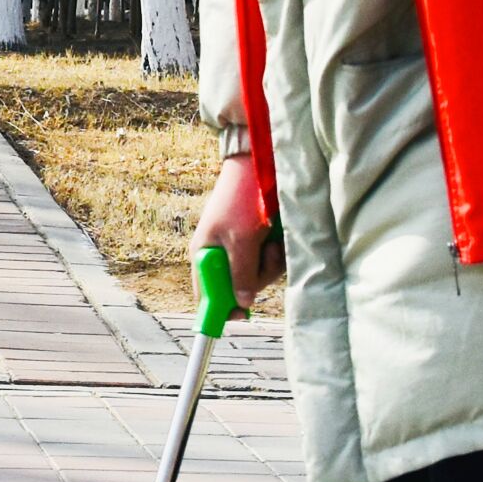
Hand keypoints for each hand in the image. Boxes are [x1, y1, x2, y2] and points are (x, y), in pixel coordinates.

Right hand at [191, 152, 280, 298]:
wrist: (257, 165)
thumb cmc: (242, 200)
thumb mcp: (241, 240)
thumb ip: (241, 274)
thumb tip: (243, 303)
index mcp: (205, 255)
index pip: (206, 294)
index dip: (221, 308)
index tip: (240, 316)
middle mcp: (221, 255)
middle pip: (238, 288)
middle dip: (258, 276)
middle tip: (266, 255)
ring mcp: (241, 248)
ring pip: (258, 276)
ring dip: (271, 262)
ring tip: (273, 240)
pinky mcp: (258, 242)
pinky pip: (270, 261)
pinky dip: (277, 252)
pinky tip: (277, 237)